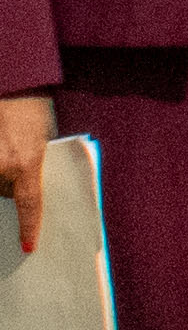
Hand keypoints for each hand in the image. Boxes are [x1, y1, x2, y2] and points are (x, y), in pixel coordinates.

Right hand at [0, 93, 47, 253]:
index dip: (28, 227)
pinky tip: (3, 148)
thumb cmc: (32, 110)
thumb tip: (21, 191)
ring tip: (6, 148)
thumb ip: (30, 167)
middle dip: (9, 186)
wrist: (14, 83)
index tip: (28, 246)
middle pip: (4, 193)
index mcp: (26, 163)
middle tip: (15, 165)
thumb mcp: (41, 140)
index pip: (29, 204)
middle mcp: (2, 166)